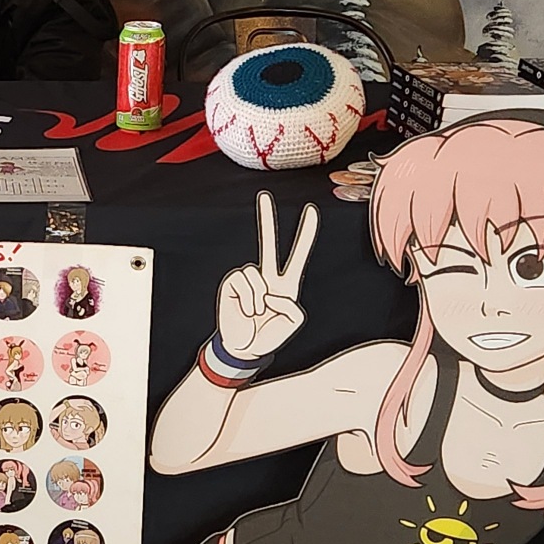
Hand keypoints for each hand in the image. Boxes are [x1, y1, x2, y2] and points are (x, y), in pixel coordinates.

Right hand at [216, 191, 317, 360]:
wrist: (245, 348)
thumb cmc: (270, 335)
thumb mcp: (293, 321)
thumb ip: (290, 304)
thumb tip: (269, 290)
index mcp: (286, 285)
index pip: (298, 256)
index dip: (306, 234)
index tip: (311, 211)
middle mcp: (266, 277)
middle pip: (268, 244)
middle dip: (266, 219)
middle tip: (265, 195)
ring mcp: (248, 280)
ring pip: (258, 276)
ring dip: (259, 300)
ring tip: (256, 313)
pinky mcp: (232, 283)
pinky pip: (244, 282)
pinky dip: (248, 300)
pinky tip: (246, 311)